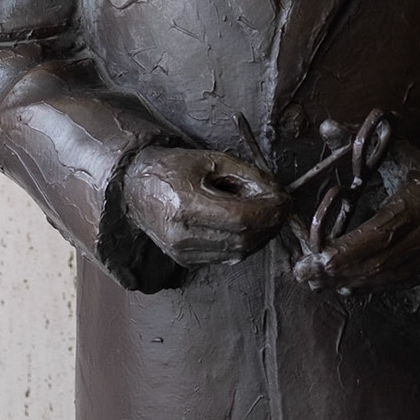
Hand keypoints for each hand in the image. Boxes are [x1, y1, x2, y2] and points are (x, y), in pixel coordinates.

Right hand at [123, 146, 288, 266]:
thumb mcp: (211, 159)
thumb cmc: (172, 167)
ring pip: (239, 253)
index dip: (269, 211)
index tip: (284, 198)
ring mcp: (183, 252)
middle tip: (282, 205)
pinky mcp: (185, 260)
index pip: (241, 218)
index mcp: (186, 205)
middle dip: (271, 224)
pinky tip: (249, 225)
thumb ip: (246, 175)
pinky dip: (245, 243)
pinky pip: (227, 257)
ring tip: (266, 213)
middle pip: (243, 240)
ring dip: (261, 235)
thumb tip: (275, 192)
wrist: (134, 188)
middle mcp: (183, 235)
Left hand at [291, 139, 419, 292]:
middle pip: (375, 263)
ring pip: (382, 279)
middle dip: (336, 271)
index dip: (346, 250)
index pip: (378, 235)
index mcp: (417, 206)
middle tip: (302, 273)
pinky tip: (341, 285)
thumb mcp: (400, 154)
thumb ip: (364, 143)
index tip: (316, 257)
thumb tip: (327, 126)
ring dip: (345, 282)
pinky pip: (392, 285)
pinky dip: (365, 286)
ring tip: (313, 282)